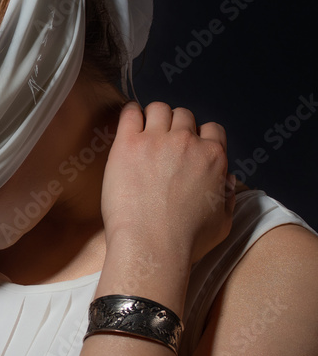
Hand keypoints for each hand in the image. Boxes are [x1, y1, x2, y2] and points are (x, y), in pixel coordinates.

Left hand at [101, 101, 235, 264]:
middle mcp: (188, 143)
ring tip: (143, 132)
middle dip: (174, 126)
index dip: (199, 136)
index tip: (186, 147)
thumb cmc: (185, 242)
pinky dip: (130, 113)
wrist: (151, 246)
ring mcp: (157, 141)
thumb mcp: (223, 222)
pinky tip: (128, 123)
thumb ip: (227, 195)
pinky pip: (130, 113)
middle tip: (161, 143)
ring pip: (159, 109)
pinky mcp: (128, 145)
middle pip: (183, 116)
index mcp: (214, 158)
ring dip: (153, 117)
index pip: (212, 129)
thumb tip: (225, 178)